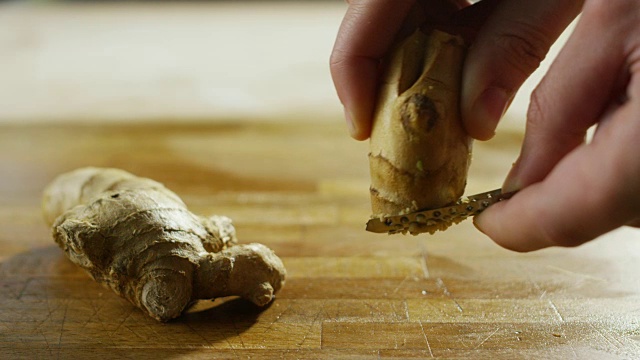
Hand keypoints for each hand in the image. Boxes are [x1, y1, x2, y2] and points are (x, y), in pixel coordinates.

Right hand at [330, 0, 581, 139]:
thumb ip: (514, 47)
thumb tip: (476, 123)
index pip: (362, 18)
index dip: (352, 77)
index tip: (363, 128)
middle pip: (374, 24)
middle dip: (384, 78)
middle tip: (401, 127)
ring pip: (401, 20)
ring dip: (414, 65)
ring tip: (436, 106)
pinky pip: (430, 9)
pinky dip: (441, 45)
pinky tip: (462, 69)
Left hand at [475, 0, 639, 250]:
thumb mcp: (612, 17)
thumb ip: (558, 108)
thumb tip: (519, 182)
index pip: (570, 214)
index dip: (518, 225)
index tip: (486, 218)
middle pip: (610, 208)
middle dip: (565, 184)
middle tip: (559, 125)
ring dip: (609, 168)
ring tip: (623, 91)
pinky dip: (638, 156)